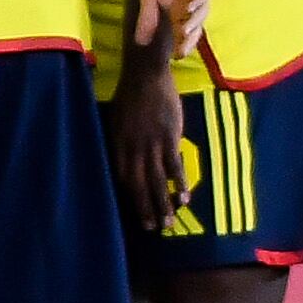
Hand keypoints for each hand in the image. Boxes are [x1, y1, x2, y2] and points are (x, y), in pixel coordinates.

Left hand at [105, 61, 184, 234]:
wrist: (146, 74)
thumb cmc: (131, 94)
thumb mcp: (118, 119)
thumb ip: (123, 141)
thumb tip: (128, 159)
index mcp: (118, 144)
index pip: (122, 178)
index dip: (130, 198)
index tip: (137, 213)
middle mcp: (132, 149)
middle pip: (138, 185)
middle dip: (145, 209)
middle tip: (152, 229)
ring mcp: (151, 144)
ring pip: (156, 181)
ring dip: (163, 204)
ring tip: (168, 223)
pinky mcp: (169, 137)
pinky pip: (174, 166)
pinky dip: (179, 184)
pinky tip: (184, 198)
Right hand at [132, 0, 211, 58]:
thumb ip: (147, 17)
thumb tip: (139, 42)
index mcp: (183, 10)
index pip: (186, 32)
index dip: (182, 44)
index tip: (174, 57)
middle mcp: (195, 3)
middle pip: (197, 25)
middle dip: (190, 38)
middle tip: (181, 50)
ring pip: (202, 10)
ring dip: (194, 21)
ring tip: (184, 32)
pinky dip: (197, 0)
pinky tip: (188, 8)